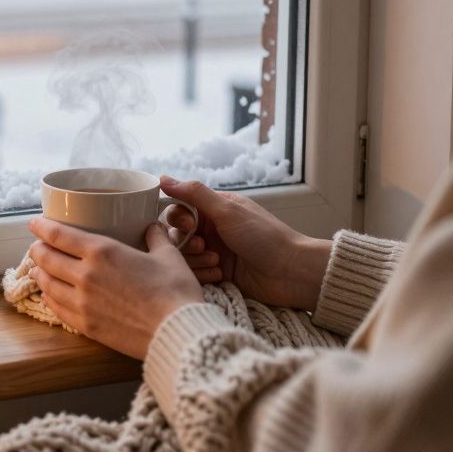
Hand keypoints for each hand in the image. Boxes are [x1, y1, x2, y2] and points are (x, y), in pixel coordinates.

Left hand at [28, 216, 203, 358]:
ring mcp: (82, 303)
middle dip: (37, 250)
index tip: (35, 223)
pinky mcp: (86, 326)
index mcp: (102, 252)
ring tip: (37, 269)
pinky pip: (57, 308)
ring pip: (47, 284)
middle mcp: (85, 275)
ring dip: (39, 273)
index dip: (42, 227)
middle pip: (46, 258)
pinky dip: (49, 298)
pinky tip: (50, 295)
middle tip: (36, 246)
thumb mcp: (168, 256)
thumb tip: (152, 227)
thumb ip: (155, 238)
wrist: (177, 332)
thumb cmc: (175, 292)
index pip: (59, 235)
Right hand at [160, 176, 331, 311]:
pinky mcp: (217, 274)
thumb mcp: (227, 210)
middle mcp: (212, 229)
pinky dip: (203, 274)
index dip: (179, 217)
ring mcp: (214, 252)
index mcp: (214, 209)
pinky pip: (195, 274)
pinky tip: (220, 275)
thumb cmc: (264, 236)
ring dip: (196, 260)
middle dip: (187, 242)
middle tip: (204, 247)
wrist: (290, 272)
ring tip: (217, 262)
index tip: (191, 225)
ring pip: (184, 256)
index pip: (179, 208)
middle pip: (177, 234)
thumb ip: (194, 193)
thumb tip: (162, 177)